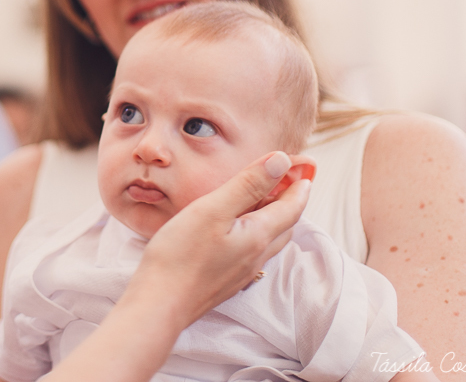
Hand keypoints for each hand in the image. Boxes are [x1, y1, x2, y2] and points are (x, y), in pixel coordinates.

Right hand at [120, 151, 310, 331]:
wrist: (160, 303)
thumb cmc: (181, 254)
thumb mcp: (213, 209)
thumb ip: (247, 185)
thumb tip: (282, 161)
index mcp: (258, 236)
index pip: (291, 208)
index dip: (300, 186)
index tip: (305, 169)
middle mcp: (256, 256)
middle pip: (285, 225)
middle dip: (290, 201)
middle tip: (287, 181)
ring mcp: (241, 271)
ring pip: (269, 241)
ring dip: (274, 218)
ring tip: (265, 201)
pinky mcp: (226, 280)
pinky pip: (252, 252)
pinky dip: (256, 233)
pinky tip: (237, 230)